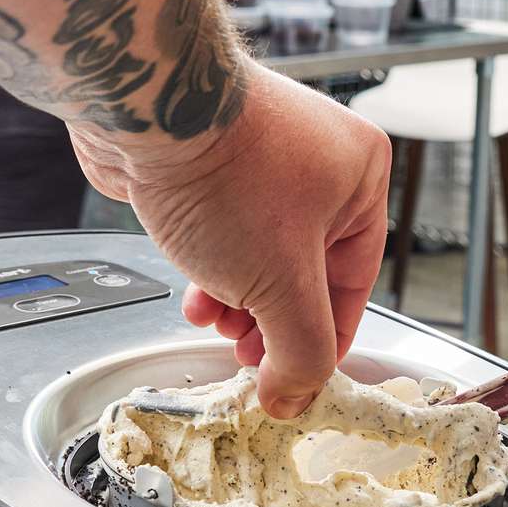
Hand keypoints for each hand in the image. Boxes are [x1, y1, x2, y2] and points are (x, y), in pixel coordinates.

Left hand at [71, 64, 391, 417]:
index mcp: (362, 176)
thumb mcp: (281, 284)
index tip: (296, 381)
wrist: (145, 110)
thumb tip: (295, 396)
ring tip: (218, 326)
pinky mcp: (210, 160)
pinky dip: (211, 268)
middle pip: (305, 270)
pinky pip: (223, 230)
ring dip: (239, 301)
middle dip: (273, 322)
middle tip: (250, 359)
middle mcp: (318, 160)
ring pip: (260, 253)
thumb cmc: (225, 173)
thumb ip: (299, 350)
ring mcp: (261, 156)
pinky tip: (195, 294)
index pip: (355, 282)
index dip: (323, 341)